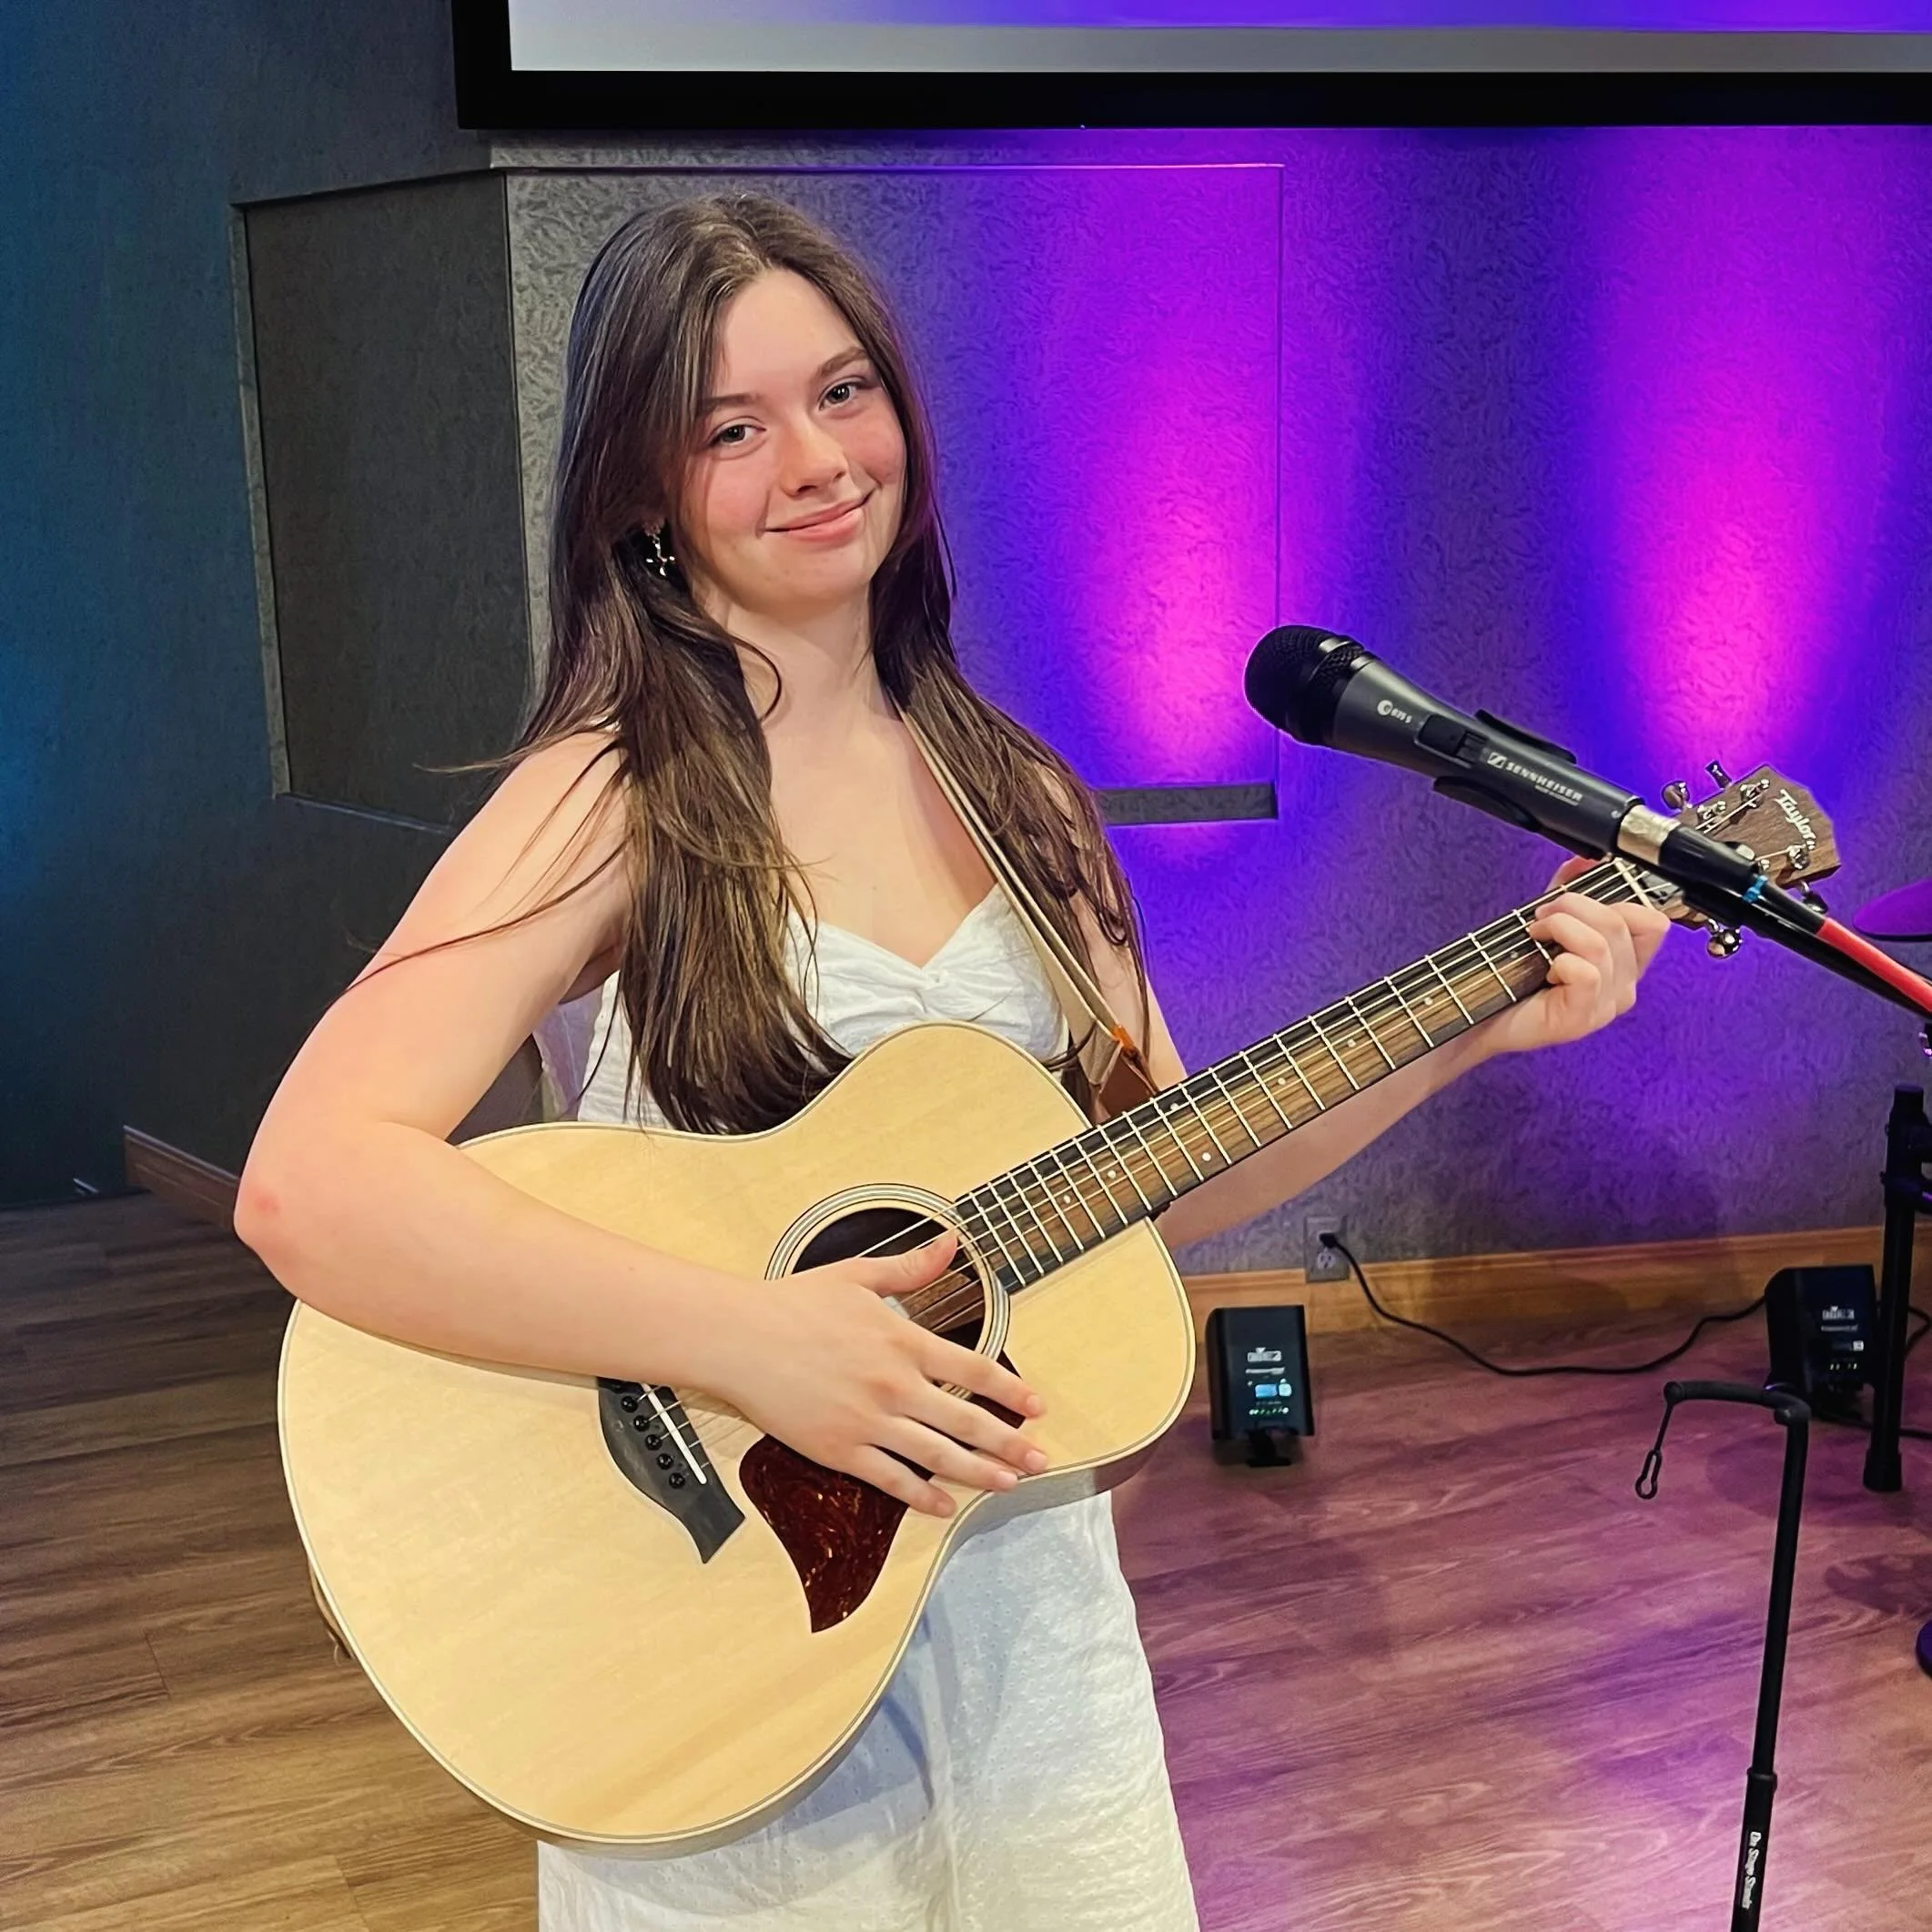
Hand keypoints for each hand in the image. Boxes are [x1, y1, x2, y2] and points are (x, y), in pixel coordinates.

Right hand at [705, 1230, 1046, 1518]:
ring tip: (1010, 1483)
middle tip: (1041, 1458)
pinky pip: (891, 1479)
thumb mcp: (858, 1276)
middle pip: (966, 1420)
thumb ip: (911, 1267)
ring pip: (937, 1455)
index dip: (1011, 1390)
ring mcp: (868, 1421)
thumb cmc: (793, 1303)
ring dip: (979, 1472)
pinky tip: (943, 1505)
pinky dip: (922, 1496)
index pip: (973, 1369)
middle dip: (1010, 1442)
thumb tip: (952, 1242)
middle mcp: (894, 1384)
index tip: (1037, 1406)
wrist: (738, 1338)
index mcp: (903, 1341)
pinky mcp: (839, 1449)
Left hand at [1476, 857, 1671, 1057]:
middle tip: (1541, 914)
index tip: (1578, 898)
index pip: (1652, 922)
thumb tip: (1582, 861)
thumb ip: (1568, 893)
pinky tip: (1544, 969)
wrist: (1488, 1018)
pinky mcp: (1583, 1018)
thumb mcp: (1549, 926)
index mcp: (1623, 962)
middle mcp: (1623, 985)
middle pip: (1620, 923)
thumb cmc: (1519, 977)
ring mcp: (1606, 1004)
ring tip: (1536, 935)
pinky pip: (1586, 974)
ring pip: (1601, 945)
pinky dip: (1560, 961)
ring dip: (1561, 927)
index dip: (1619, 899)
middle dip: (1573, 905)